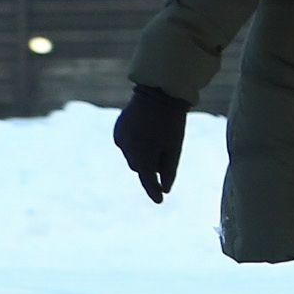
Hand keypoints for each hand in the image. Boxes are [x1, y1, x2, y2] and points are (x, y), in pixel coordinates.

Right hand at [115, 85, 191, 203]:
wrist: (158, 93)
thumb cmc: (171, 122)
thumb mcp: (175, 147)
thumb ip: (169, 170)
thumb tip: (165, 189)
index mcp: (143, 156)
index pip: (147, 180)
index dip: (153, 191)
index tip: (160, 201)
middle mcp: (127, 151)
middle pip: (140, 167)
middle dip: (150, 165)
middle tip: (165, 150)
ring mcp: (120, 140)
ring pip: (132, 155)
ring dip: (142, 152)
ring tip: (156, 136)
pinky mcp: (118, 131)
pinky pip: (127, 144)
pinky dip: (135, 143)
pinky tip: (145, 131)